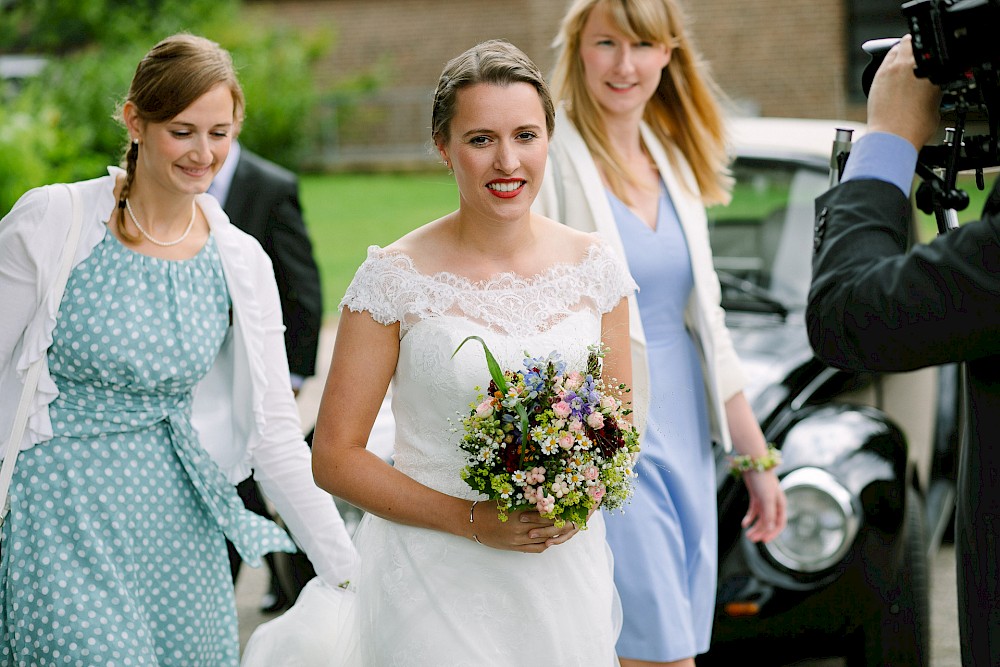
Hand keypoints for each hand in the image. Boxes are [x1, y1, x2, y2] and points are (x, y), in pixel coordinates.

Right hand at [470, 501, 581, 552]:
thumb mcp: (507, 500)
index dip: (557, 511)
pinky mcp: (515, 547)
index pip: (544, 512)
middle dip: (560, 523)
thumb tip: (541, 494)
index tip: (567, 507)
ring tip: (565, 530)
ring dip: (554, 535)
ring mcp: (518, 539)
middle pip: (546, 526)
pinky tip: (550, 541)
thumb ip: (523, 499)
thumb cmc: (489, 508)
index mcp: (519, 512)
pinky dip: (544, 545)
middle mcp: (520, 527)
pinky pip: (534, 549)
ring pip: (543, 539)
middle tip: (573, 519)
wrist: (473, 523)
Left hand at [740, 470, 785, 542]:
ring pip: (761, 518)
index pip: (779, 523)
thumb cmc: (762, 480)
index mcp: (780, 504)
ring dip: (754, 527)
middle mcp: (774, 503)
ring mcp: (765, 500)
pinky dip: (749, 517)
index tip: (764, 541)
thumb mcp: (766, 499)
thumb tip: (769, 530)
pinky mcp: (756, 496)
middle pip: (768, 522)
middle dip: (760, 531)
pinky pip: (754, 510)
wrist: (753, 463)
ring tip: (747, 534)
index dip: (772, 533)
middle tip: (751, 539)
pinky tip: (744, 524)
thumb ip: (768, 515)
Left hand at [868, 34, 941, 150]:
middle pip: (914, 42)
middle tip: (917, 54)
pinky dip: (890, 62)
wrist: (893, 136)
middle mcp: (912, 64)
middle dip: (916, 46)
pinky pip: (885, 60)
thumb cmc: (914, 127)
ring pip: (898, 47)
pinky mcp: (878, 76)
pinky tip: (893, 72)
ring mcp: (893, 68)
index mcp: (932, 70)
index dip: (933, 56)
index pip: (934, 53)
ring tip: (904, 62)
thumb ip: (933, 90)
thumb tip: (931, 87)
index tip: (932, 59)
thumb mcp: (936, 106)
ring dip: (902, 50)